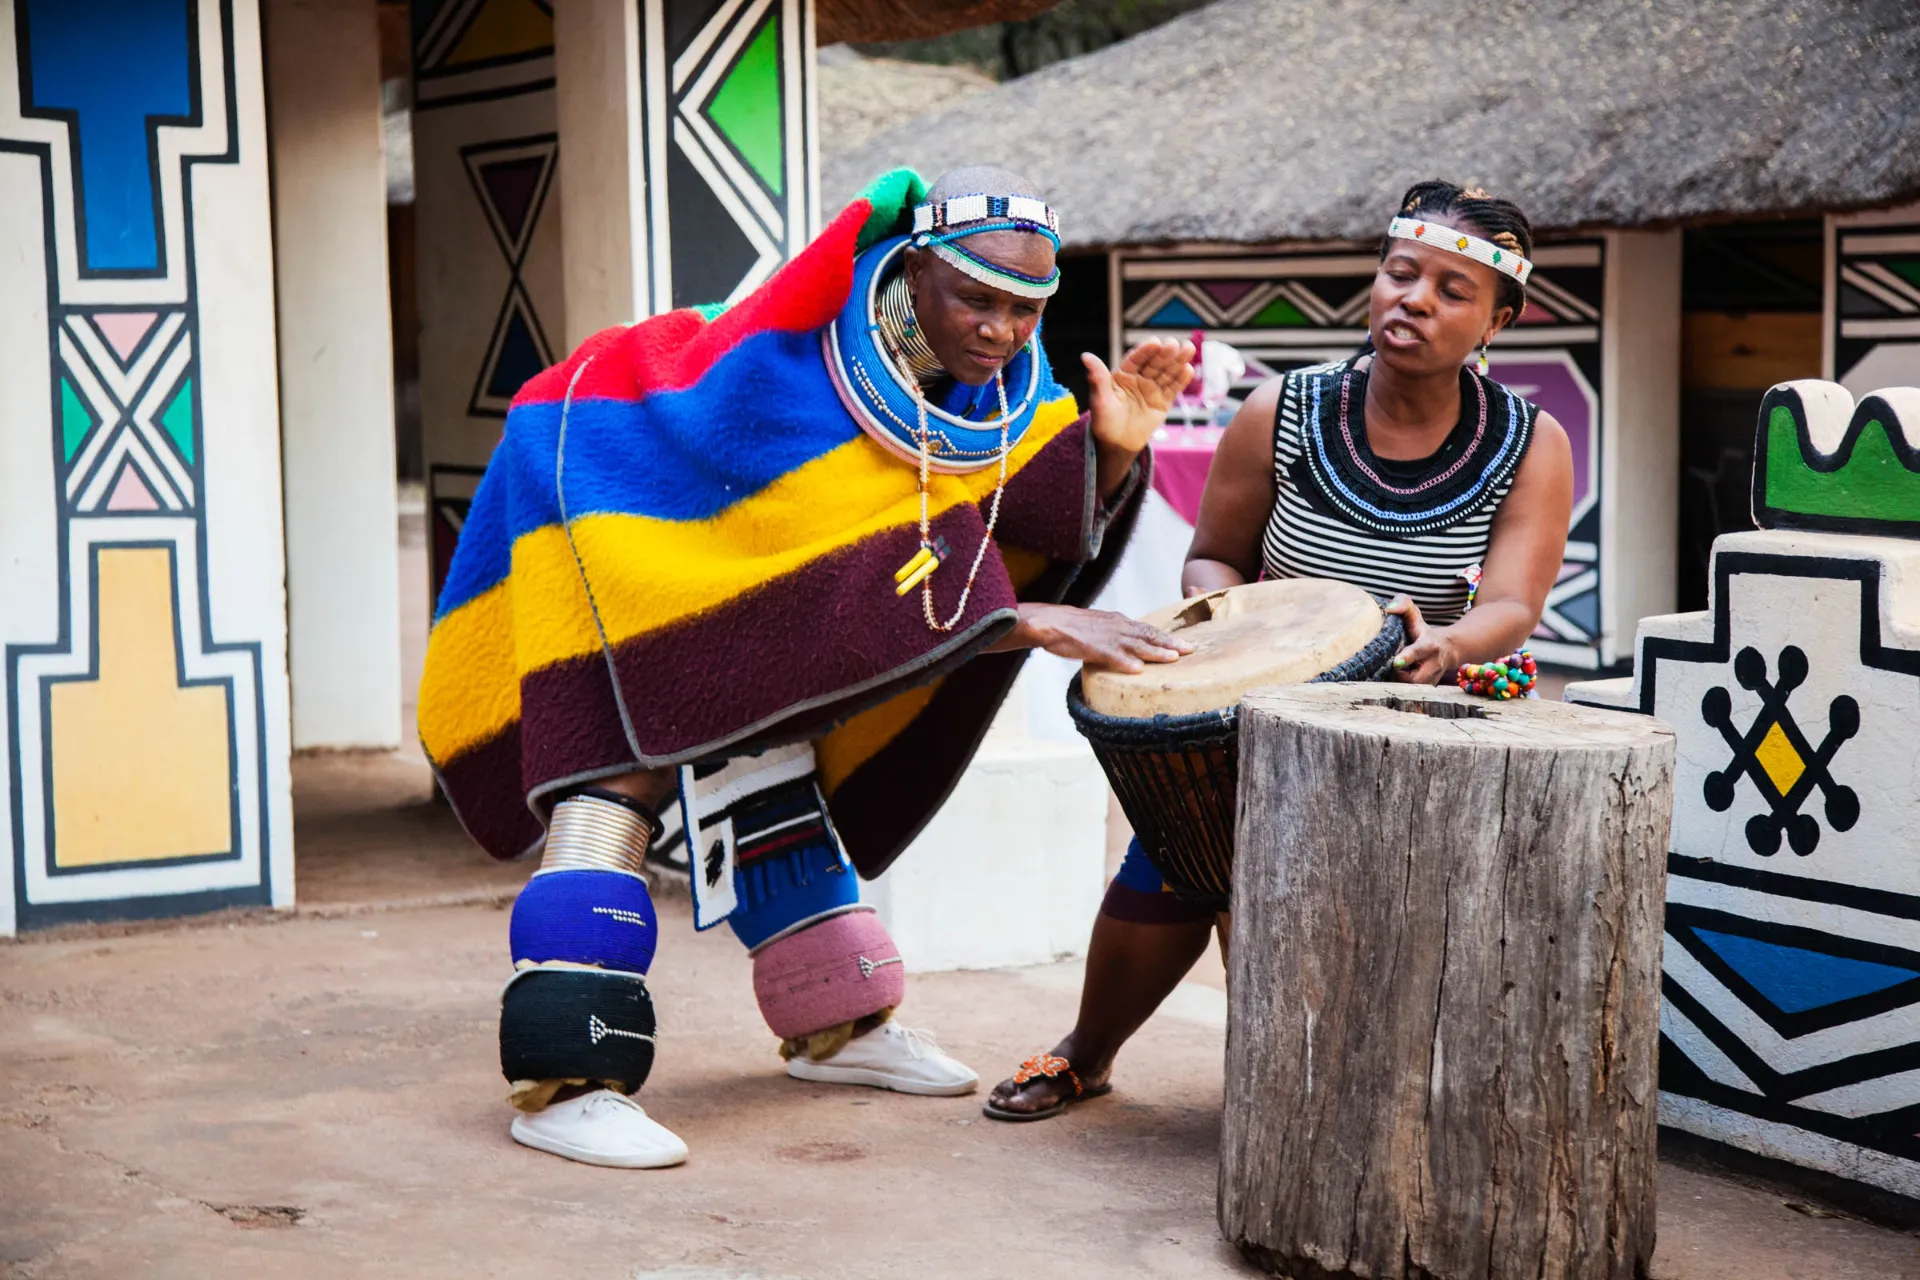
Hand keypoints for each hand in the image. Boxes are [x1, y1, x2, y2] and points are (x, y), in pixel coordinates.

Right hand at [1018, 603, 1192, 673]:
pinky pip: (1111, 655)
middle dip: (1171, 643)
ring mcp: (1106, 637)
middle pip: (1149, 635)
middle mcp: (1117, 627)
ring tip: (1172, 659)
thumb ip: (1117, 636)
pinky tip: (1137, 670)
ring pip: (1135, 644)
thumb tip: (1131, 650)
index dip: (1168, 637)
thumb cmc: (1073, 627)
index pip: (1149, 630)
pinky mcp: (1092, 647)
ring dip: (1155, 652)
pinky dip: (1124, 662)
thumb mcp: (1101, 627)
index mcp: (1119, 622)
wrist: (1050, 622)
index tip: (1186, 645)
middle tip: (1191, 651)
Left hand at [1083, 338, 1195, 456]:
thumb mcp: (1100, 400)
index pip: (1135, 359)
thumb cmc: (1104, 422)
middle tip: (1173, 344)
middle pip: (1154, 363)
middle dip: (1164, 353)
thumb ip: (1097, 378)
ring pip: (1167, 372)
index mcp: (1122, 375)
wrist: (1117, 444)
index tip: (1154, 343)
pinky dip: (1181, 379)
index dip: (1144, 351)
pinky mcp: (1163, 401)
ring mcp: (1152, 389)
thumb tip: (1085, 356)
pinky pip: (1173, 389)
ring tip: (1188, 348)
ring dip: (1177, 361)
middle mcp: (1139, 378)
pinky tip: (1188, 369)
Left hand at [1384, 595, 1456, 684]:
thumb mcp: (1416, 616)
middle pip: (1413, 679)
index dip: (1407, 657)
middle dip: (1398, 677)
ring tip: (1386, 676)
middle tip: (1385, 670)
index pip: (1417, 652)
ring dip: (1397, 685)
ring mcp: (1431, 680)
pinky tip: (1390, 684)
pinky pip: (1411, 696)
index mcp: (1429, 645)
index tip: (1397, 662)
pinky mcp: (1427, 690)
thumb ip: (1404, 605)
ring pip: (1411, 690)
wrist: (1448, 649)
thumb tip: (1389, 608)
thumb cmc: (1423, 631)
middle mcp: (1433, 665)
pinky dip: (1399, 692)